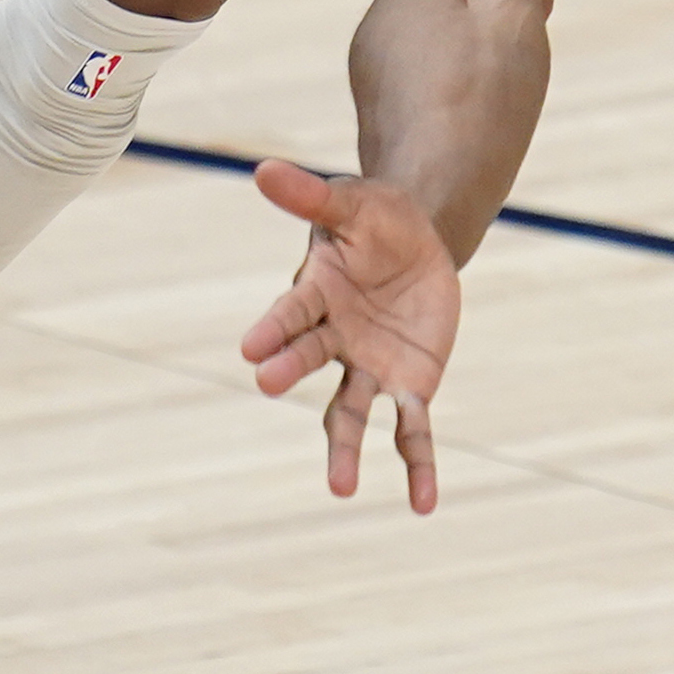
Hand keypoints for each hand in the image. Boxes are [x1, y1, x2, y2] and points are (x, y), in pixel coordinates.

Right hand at [239, 161, 459, 511]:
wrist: (420, 243)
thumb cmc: (377, 221)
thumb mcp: (354, 203)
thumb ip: (313, 195)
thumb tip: (262, 168)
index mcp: (315, 293)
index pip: (291, 312)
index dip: (274, 329)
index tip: (250, 348)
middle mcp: (333, 339)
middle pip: (310, 358)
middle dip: (291, 368)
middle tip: (268, 381)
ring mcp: (367, 366)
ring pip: (352, 412)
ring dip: (347, 449)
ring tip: (341, 488)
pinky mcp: (408, 384)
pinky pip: (410, 429)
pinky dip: (416, 464)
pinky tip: (423, 504)